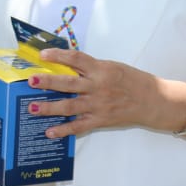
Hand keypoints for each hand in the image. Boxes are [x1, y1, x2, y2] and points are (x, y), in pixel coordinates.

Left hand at [31, 48, 168, 137]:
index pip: (76, 58)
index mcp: (101, 69)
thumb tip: (65, 63)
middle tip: (31, 81)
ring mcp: (98, 105)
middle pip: (69, 83)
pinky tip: (49, 131)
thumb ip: (90, 67)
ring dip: (49, 108)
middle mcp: (98, 87)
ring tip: (32, 107)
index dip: (58, 55)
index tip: (43, 54)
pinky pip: (79, 126)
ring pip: (69, 107)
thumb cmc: (132, 81)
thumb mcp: (112, 67)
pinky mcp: (100, 120)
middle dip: (48, 82)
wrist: (153, 101)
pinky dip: (63, 130)